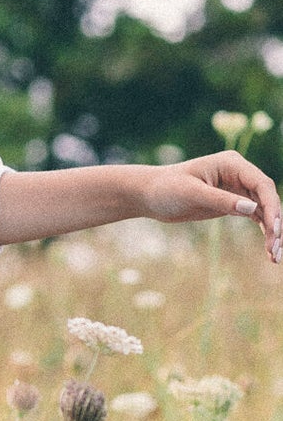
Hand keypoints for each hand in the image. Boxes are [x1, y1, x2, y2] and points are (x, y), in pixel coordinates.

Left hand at [138, 151, 282, 262]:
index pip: (261, 184)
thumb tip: (253, 208)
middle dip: (275, 224)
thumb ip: (222, 200)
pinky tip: (268, 251)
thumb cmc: (167, 188)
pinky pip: (256, 217)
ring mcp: (238, 189)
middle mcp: (239, 174)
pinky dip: (263, 232)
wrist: (150, 195)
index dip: (271, 206)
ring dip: (272, 232)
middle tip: (276, 249)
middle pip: (268, 198)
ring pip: (265, 210)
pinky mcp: (233, 203)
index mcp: (232, 163)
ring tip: (274, 257)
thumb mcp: (192, 194)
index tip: (274, 229)